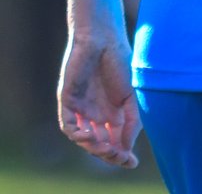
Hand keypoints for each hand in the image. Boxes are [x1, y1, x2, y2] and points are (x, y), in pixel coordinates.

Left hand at [58, 35, 140, 168]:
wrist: (104, 39)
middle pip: (100, 144)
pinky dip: (76, 134)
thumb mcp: (133, 95)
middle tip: (120, 157)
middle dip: (109, 154)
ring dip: (94, 147)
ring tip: (107, 147)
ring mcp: (81, 109)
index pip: (115, 141)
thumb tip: (126, 147)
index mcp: (113, 113)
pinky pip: (68, 126)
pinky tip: (88, 135)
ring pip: (84, 139)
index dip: (123, 154)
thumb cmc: (122, 62)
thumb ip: (131, 120)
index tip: (133, 162)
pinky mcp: (68, 102)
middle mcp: (96, 115)